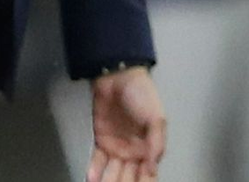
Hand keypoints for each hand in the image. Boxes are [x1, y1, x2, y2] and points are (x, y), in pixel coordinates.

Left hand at [87, 67, 165, 181]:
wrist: (118, 77)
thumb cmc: (141, 94)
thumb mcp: (156, 117)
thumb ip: (157, 143)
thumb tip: (153, 168)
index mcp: (149, 147)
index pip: (147, 174)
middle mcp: (133, 151)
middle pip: (129, 177)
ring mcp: (116, 148)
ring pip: (112, 174)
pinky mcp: (101, 142)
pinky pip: (97, 162)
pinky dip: (94, 172)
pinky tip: (92, 178)